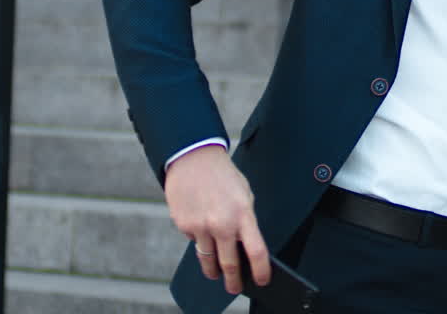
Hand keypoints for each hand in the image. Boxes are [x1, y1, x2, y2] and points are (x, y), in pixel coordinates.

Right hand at [164, 145, 270, 293]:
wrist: (194, 158)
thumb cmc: (223, 177)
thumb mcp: (244, 196)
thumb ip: (245, 221)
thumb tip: (243, 247)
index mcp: (243, 215)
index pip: (257, 252)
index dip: (261, 271)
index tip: (262, 281)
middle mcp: (222, 224)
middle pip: (230, 264)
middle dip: (233, 282)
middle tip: (235, 288)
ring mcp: (200, 226)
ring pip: (207, 260)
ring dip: (213, 270)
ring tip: (216, 273)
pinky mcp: (183, 225)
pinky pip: (193, 240)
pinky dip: (198, 238)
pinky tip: (199, 222)